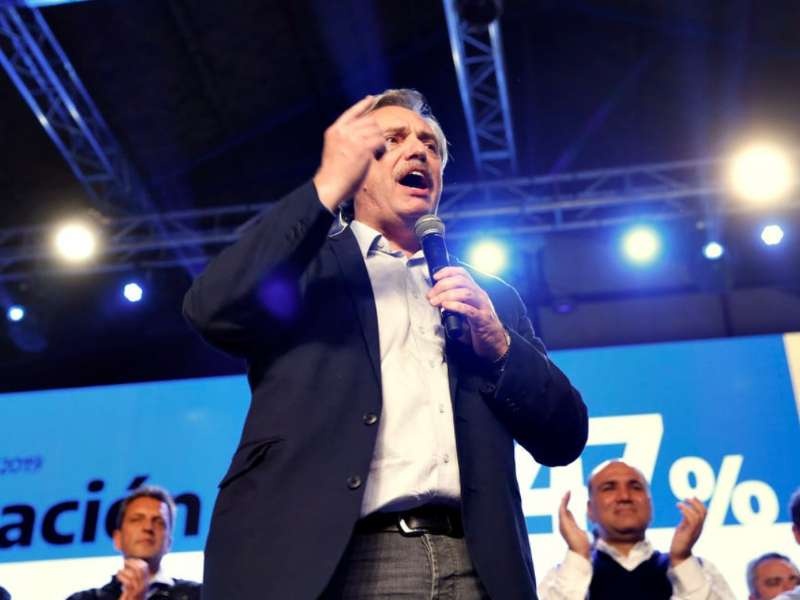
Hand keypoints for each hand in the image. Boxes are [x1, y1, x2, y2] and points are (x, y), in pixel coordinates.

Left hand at [116, 558, 148, 599]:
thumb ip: (133, 580)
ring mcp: (138, 591)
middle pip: (141, 570)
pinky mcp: (132, 595)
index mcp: (145, 584)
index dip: (137, 562)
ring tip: (119, 571)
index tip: (129, 560)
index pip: (145, 568)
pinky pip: (129, 583)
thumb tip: (128, 566)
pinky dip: (123, 577)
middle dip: (132, 564)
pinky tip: (118, 576)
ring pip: (135, 576)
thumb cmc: (129, 599)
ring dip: (126, 571)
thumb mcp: (133, 589)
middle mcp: (144, 587)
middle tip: (124, 562)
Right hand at [313, 95, 384, 211]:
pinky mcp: (363, 147)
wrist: (330, 185)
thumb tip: (365, 135)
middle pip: (369, 120)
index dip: (363, 104)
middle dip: (376, 130)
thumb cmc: (333, 174)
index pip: (351, 112)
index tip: (371, 98)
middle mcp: (343, 131)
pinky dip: (382, 148)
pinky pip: (380, 141)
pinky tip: (379, 156)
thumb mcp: (336, 150)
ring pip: (376, 130)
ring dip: (380, 141)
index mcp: (334, 130)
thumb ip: (347, 140)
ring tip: (377, 153)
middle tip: (378, 144)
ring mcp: (353, 138)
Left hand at [427, 266, 508, 359]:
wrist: (494, 342)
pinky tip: (446, 306)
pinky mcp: (483, 319)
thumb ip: (454, 303)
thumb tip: (435, 300)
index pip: (462, 273)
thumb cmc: (478, 327)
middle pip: (461, 281)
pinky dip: (456, 306)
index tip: (435, 277)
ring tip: (435, 302)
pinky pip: (469, 310)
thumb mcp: (465, 310)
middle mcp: (480, 296)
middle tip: (430, 295)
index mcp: (475, 291)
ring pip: (465, 293)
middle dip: (442, 286)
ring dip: (446, 295)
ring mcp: (483, 307)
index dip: (447, 272)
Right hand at [558, 491, 591, 558]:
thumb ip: (583, 528)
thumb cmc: (583, 545)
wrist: (581, 552)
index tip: (569, 497)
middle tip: (568, 492)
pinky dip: (564, 502)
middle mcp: (563, 524)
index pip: (566, 513)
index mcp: (568, 526)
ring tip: (567, 492)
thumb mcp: (584, 533)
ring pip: (561, 508)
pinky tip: (567, 496)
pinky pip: (562, 509)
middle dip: (564, 501)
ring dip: (564, 500)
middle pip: (562, 509)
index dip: (567, 505)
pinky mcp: (563, 522)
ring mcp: (562, 523)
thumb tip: (589, 527)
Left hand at [669, 497, 706, 565]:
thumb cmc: (680, 541)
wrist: (679, 555)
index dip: (700, 503)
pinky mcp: (689, 534)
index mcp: (699, 527)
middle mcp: (699, 529)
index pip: (705, 513)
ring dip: (689, 506)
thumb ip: (686, 519)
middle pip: (704, 513)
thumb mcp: (684, 527)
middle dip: (696, 503)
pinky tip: (679, 508)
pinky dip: (686, 512)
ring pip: (698, 516)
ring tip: (679, 504)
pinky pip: (691, 521)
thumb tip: (685, 509)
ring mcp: (695, 532)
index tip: (692, 496)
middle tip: (686, 498)